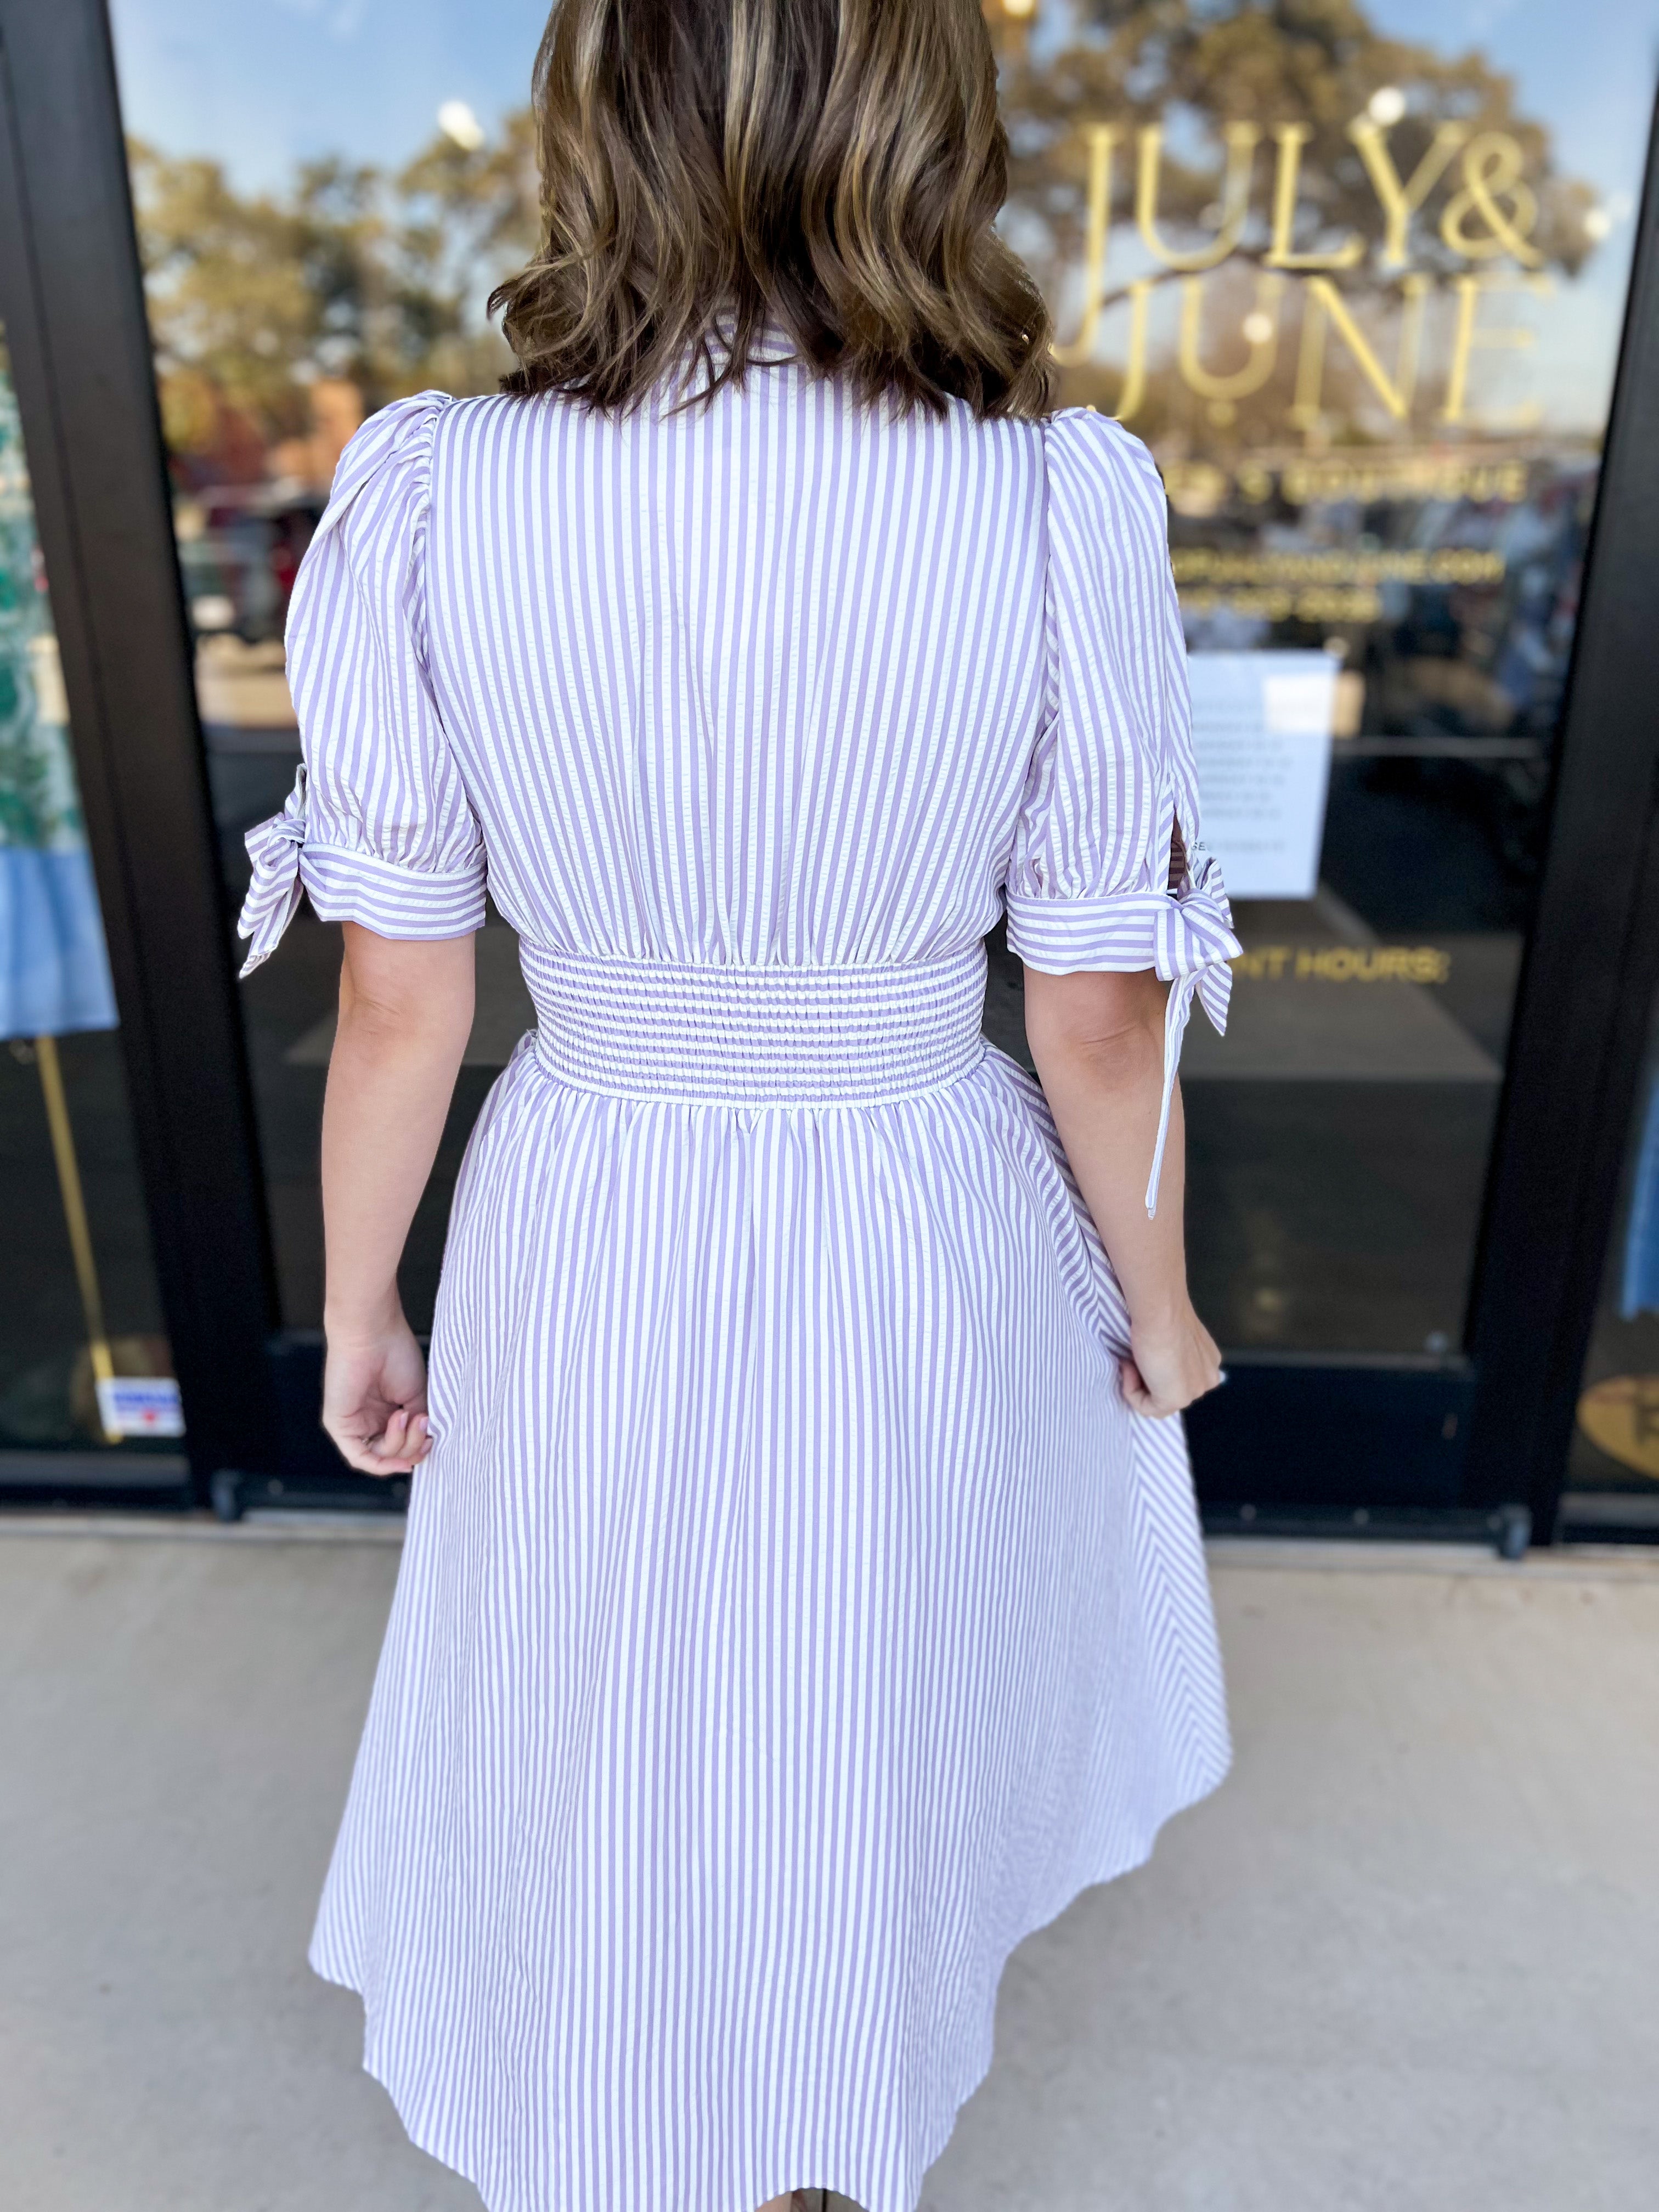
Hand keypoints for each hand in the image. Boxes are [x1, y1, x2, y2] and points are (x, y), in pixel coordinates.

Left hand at [322, 1311, 433, 1475]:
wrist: (373, 1334)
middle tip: (421, 1421)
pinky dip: (382, 1464)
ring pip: (381, 1457)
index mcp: (388, 1412)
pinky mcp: (340, 1425)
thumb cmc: (395, 1354)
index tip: (433, 1435)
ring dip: (401, 1444)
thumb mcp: (417, 1396)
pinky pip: (360, 1457)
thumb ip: (419, 1425)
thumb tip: (426, 1447)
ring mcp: (355, 1423)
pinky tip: (400, 1459)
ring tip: (405, 1416)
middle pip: (395, 1454)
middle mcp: (371, 1420)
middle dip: (413, 1446)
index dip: (420, 1447)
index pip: (404, 1445)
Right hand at [1120, 1301, 1223, 1417]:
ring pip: (1158, 1402)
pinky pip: (1146, 1407)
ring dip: (1138, 1383)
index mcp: (1209, 1362)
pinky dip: (1131, 1391)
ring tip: (1130, 1360)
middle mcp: (1208, 1378)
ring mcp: (1194, 1391)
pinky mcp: (1175, 1400)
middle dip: (1148, 1378)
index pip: (1181, 1378)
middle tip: (1133, 1357)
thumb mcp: (1172, 1333)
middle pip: (1170, 1391)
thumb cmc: (1161, 1313)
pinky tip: (1129, 1367)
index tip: (1142, 1351)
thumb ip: (1172, 1350)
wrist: (1161, 1311)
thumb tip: (1153, 1360)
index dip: (1156, 1369)